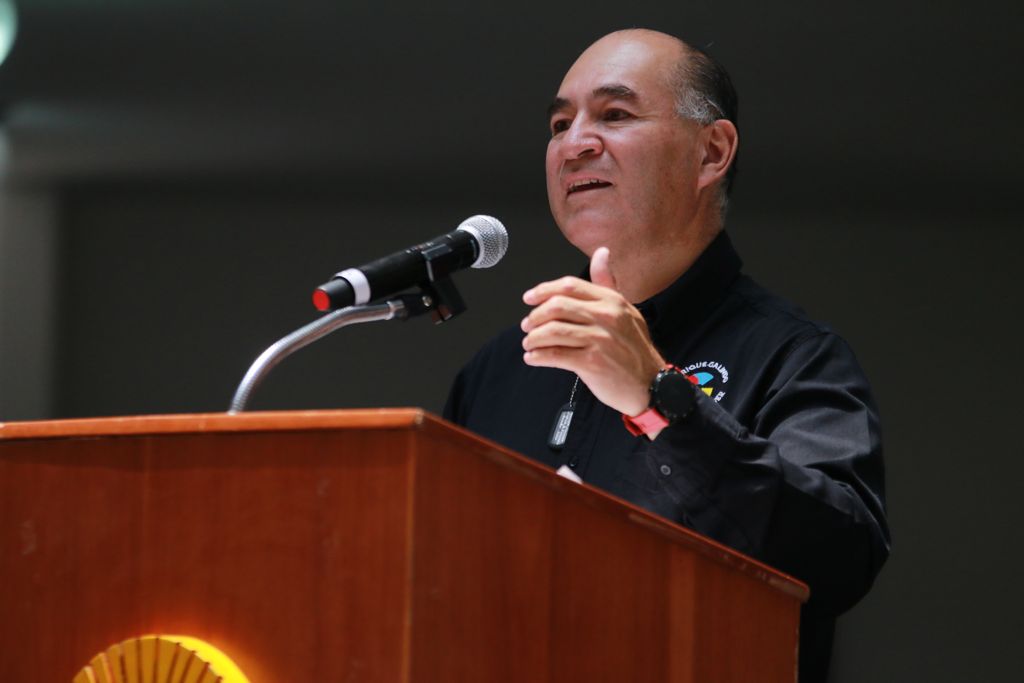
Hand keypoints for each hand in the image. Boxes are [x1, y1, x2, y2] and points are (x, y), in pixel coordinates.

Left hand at [521, 247, 665, 415]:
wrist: (651, 385)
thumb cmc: (635, 349)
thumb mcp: (626, 311)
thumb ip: (607, 284)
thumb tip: (601, 253)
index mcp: (612, 300)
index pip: (570, 286)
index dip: (544, 290)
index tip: (529, 298)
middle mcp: (607, 316)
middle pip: (557, 306)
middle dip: (535, 316)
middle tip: (527, 325)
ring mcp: (600, 339)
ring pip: (553, 331)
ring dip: (533, 337)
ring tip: (529, 344)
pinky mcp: (592, 363)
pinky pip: (555, 355)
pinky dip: (539, 356)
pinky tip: (533, 358)